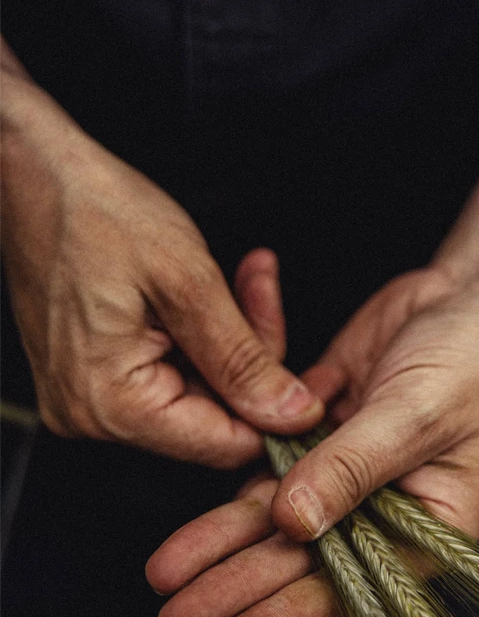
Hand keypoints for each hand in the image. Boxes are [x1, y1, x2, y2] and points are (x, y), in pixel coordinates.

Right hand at [0, 74, 322, 465]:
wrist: (31, 172)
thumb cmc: (94, 210)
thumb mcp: (188, 282)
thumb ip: (244, 359)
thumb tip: (293, 415)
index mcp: (111, 403)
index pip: (226, 444)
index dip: (277, 412)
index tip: (308, 372)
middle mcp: (94, 415)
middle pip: (217, 417)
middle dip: (254, 357)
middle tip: (261, 290)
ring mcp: (91, 398)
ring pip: (202, 392)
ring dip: (233, 339)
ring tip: (242, 280)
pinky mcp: (96, 375)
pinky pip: (174, 372)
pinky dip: (204, 335)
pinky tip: (211, 292)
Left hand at [148, 264, 478, 616]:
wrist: (473, 296)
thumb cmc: (477, 361)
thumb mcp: (418, 416)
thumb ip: (352, 468)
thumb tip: (293, 523)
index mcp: (426, 530)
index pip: (349, 588)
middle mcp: (383, 510)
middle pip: (301, 557)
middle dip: (235, 585)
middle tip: (174, 616)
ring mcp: (349, 469)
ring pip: (277, 512)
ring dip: (221, 537)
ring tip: (166, 571)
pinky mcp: (324, 429)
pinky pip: (272, 458)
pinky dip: (238, 473)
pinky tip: (198, 508)